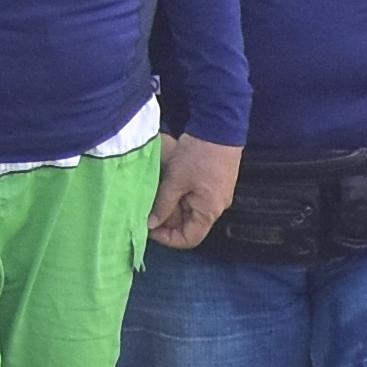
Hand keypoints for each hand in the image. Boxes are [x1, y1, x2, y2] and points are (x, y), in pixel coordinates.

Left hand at [149, 135, 238, 252]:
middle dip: (167, 219)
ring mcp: (217, 194)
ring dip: (173, 205)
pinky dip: (181, 194)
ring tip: (156, 194)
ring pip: (190, 209)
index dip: (168, 238)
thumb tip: (151, 224)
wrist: (218, 127)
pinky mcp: (215, 182)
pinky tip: (168, 184)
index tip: (150, 229)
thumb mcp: (175, 181)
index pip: (189, 239)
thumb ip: (163, 205)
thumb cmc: (198, 155)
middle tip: (148, 208)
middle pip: (189, 224)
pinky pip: (196, 197)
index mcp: (209, 211)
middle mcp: (217, 207)